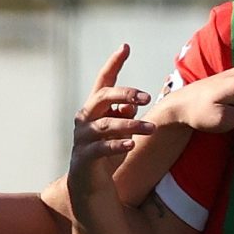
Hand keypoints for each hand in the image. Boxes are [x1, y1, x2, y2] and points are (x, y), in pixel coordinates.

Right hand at [70, 45, 156, 190]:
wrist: (90, 186)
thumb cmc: (108, 153)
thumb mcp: (121, 130)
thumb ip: (126, 114)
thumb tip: (133, 103)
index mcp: (95, 108)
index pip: (103, 80)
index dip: (113, 63)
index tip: (125, 46)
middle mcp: (85, 118)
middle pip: (102, 97)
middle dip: (125, 94)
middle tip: (147, 97)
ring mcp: (82, 138)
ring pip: (106, 124)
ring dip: (131, 125)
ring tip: (152, 128)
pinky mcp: (84, 158)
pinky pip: (101, 148)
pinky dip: (117, 145)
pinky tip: (132, 144)